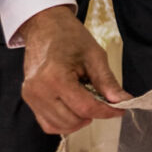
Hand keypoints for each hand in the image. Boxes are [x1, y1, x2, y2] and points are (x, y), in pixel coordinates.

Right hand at [19, 5, 127, 133]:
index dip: (106, 111)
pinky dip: (64, 122)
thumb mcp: (94, 55)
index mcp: (55, 77)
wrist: (44, 26)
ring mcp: (31, 97)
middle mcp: (39, 90)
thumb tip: (123, 101)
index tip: (120, 109)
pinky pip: (48, 124)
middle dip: (93, 114)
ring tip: (88, 100)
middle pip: (73, 119)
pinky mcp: (29, 100)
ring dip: (79, 119)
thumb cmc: (69, 36)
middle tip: (104, 101)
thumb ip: (107, 82)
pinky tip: (74, 108)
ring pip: (60, 126)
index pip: (85, 107)